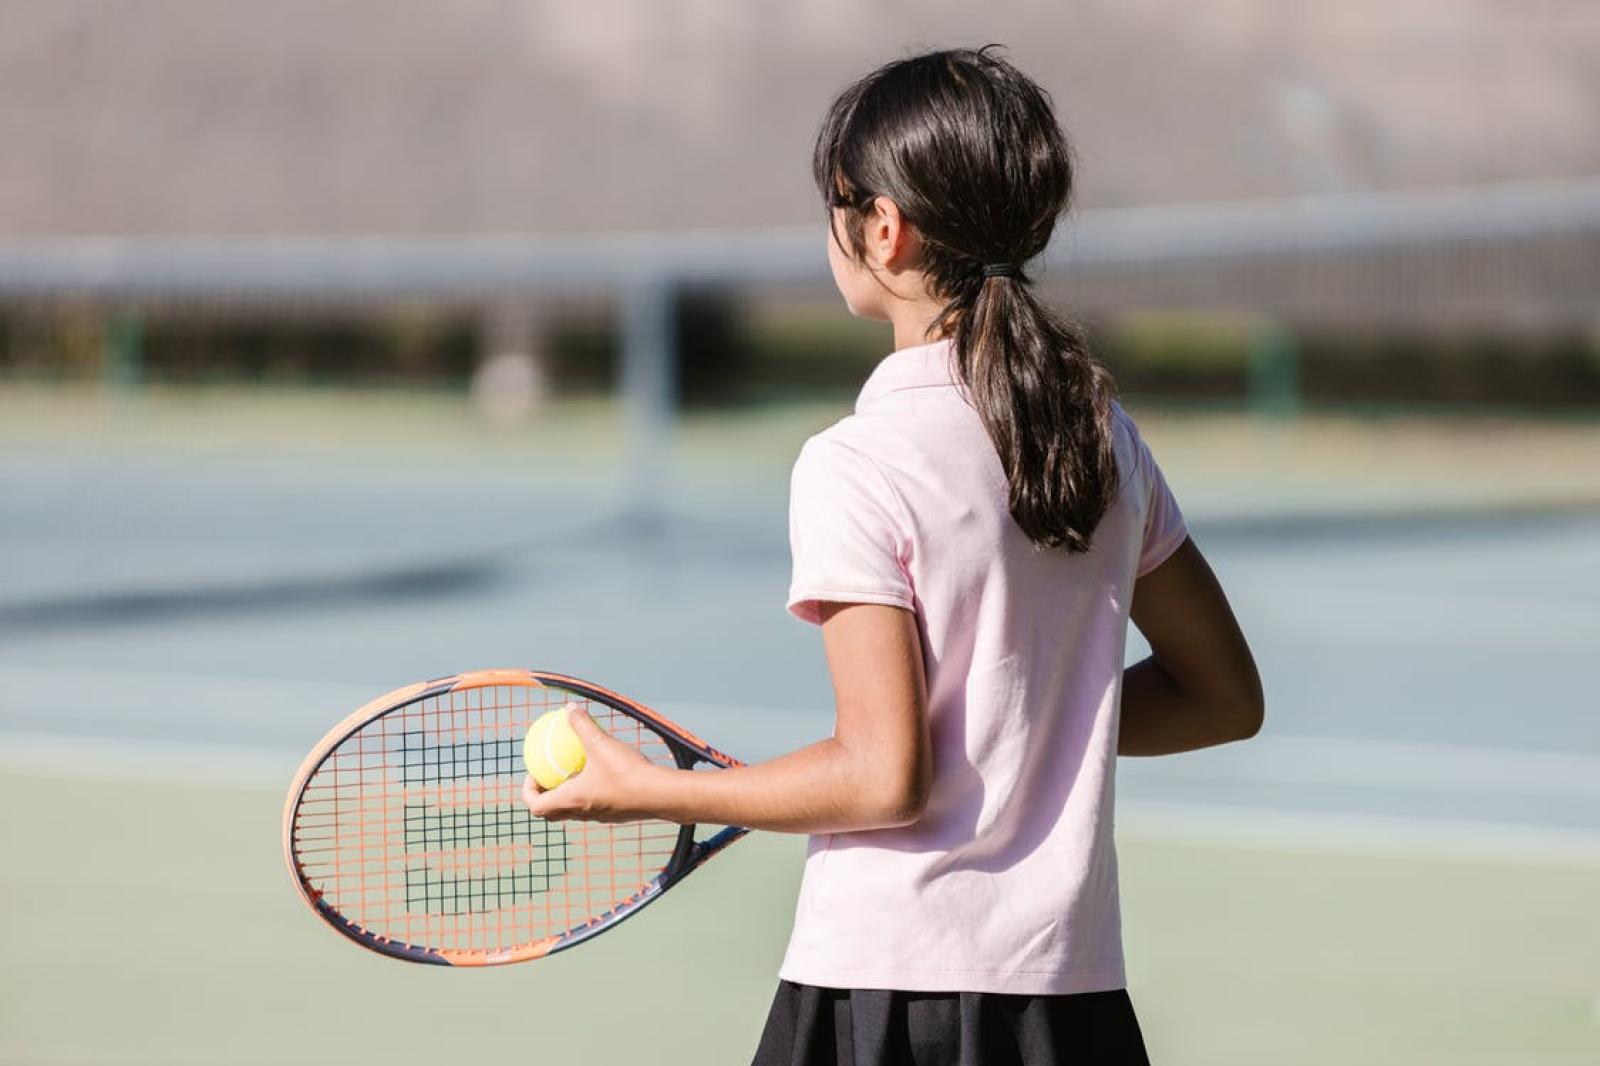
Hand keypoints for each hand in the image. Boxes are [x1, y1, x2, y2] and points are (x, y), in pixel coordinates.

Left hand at [520, 705, 661, 822]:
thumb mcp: (600, 743)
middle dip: (545, 796)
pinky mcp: (615, 815)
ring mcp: (599, 817)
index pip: (536, 807)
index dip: (528, 791)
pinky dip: (588, 793)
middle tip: (549, 775)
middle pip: (551, 813)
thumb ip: (582, 725)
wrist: (660, 795)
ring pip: (573, 811)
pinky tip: (602, 773)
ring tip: (574, 771)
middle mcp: (582, 813)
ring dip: (567, 795)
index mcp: (571, 801)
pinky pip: (593, 806)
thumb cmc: (626, 772)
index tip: (535, 773)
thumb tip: (569, 709)